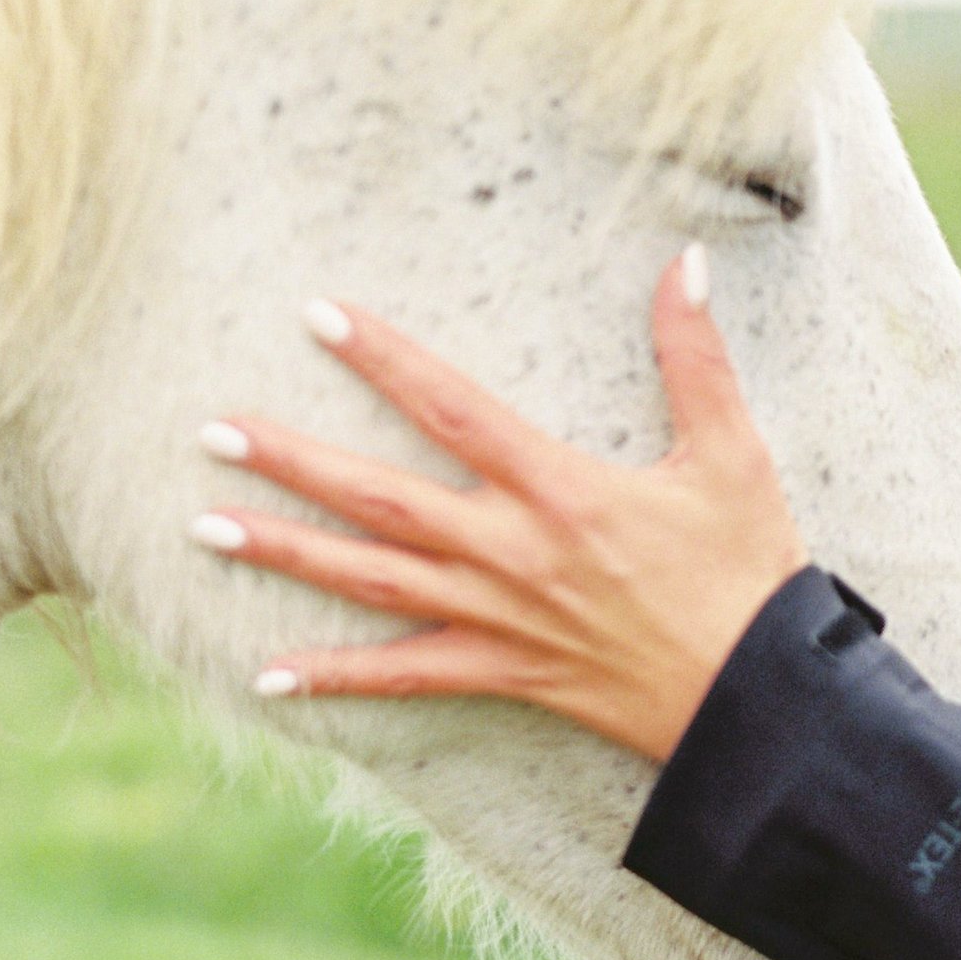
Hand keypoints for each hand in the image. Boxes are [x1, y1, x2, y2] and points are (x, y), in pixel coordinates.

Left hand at [189, 248, 806, 761]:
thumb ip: (698, 358)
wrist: (755, 696)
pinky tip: (266, 674)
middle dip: (292, 462)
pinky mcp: (504, 675)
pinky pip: (406, 678)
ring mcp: (500, 619)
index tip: (318, 316)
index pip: (452, 410)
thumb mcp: (733, 455)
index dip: (384, 359)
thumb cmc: (748, 574)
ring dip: (285, 553)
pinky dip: (336, 677)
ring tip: (205, 525)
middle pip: (381, 499)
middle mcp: (513, 553)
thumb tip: (690, 263)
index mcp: (562, 490)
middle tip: (212, 431)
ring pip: (371, 583)